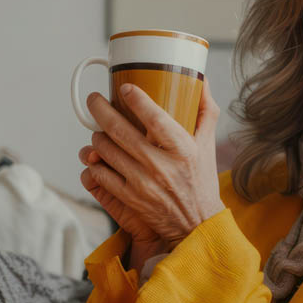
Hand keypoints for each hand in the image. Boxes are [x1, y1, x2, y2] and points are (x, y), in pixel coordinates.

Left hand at [79, 80, 224, 247]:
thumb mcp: (208, 144)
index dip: (137, 100)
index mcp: (182, 149)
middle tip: (94, 99)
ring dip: (96, 136)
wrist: (196, 223)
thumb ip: (205, 110)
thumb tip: (200, 79)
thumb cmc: (201, 179)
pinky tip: (98, 155)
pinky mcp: (129, 198)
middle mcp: (161, 165)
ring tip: (99, 129)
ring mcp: (142, 183)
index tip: (125, 88)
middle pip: (120, 131)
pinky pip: (100, 174)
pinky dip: (94, 162)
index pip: (155, 119)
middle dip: (100, 110)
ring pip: (105, 150)